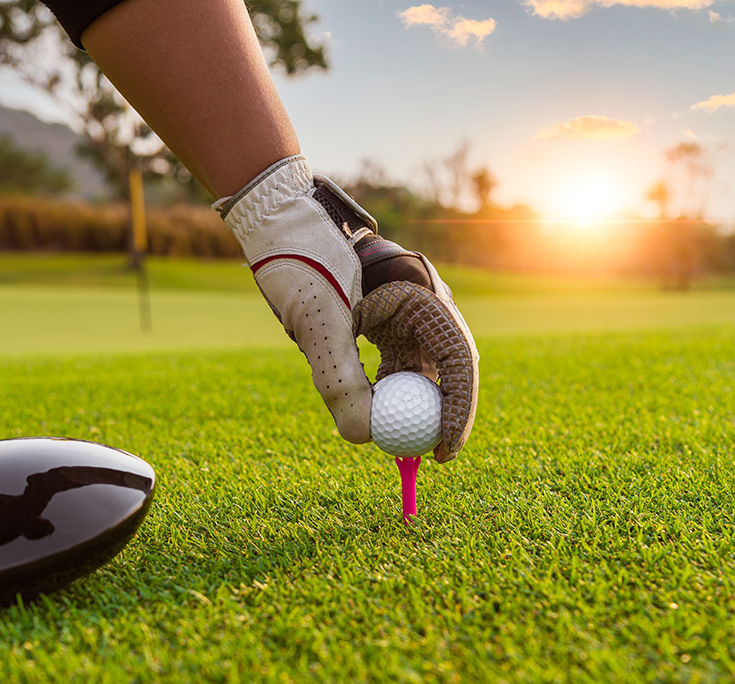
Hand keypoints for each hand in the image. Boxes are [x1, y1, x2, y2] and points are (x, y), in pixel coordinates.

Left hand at [214, 155, 478, 459]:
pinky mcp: (387, 317)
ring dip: (410, 403)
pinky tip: (367, 407)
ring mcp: (407, 310)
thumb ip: (340, 382)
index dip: (457, 412)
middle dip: (439, 414)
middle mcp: (425, 302)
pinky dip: (387, 388)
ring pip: (422, 367)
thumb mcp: (319, 325)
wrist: (277, 222)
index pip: (457, 362)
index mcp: (424, 295)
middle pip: (447, 369)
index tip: (442, 452)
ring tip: (391, 435)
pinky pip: (399, 360)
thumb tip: (362, 438)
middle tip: (426, 456)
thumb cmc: (301, 261)